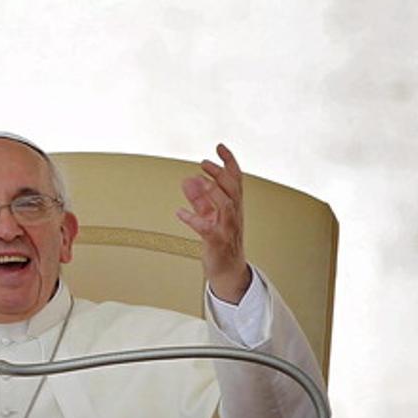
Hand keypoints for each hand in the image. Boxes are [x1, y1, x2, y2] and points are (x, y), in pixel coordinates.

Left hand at [176, 143, 251, 302]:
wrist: (228, 270)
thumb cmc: (221, 241)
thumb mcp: (210, 215)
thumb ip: (198, 198)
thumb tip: (188, 179)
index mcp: (234, 205)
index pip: (236, 179)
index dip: (229, 161)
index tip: (219, 146)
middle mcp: (234, 214)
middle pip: (233, 188)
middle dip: (220, 173)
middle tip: (204, 162)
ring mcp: (227, 228)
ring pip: (226, 206)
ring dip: (213, 192)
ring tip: (198, 182)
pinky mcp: (217, 242)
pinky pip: (206, 228)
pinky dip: (193, 219)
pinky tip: (180, 212)